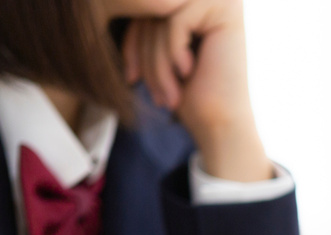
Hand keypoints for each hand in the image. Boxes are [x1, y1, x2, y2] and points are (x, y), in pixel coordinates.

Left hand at [122, 0, 271, 181]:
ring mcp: (220, 0)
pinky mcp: (223, 10)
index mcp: (196, 4)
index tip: (132, 78)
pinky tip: (188, 75)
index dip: (132, 42)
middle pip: (152, 10)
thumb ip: (144, 22)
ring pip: (160, 16)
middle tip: (156, 95)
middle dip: (144, 54)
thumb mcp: (156, 53)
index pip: (147, 10)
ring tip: (168, 96)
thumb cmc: (191, 96)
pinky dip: (171, 54)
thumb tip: (107, 3)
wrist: (223, 126)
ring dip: (157, 61)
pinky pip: (174, 22)